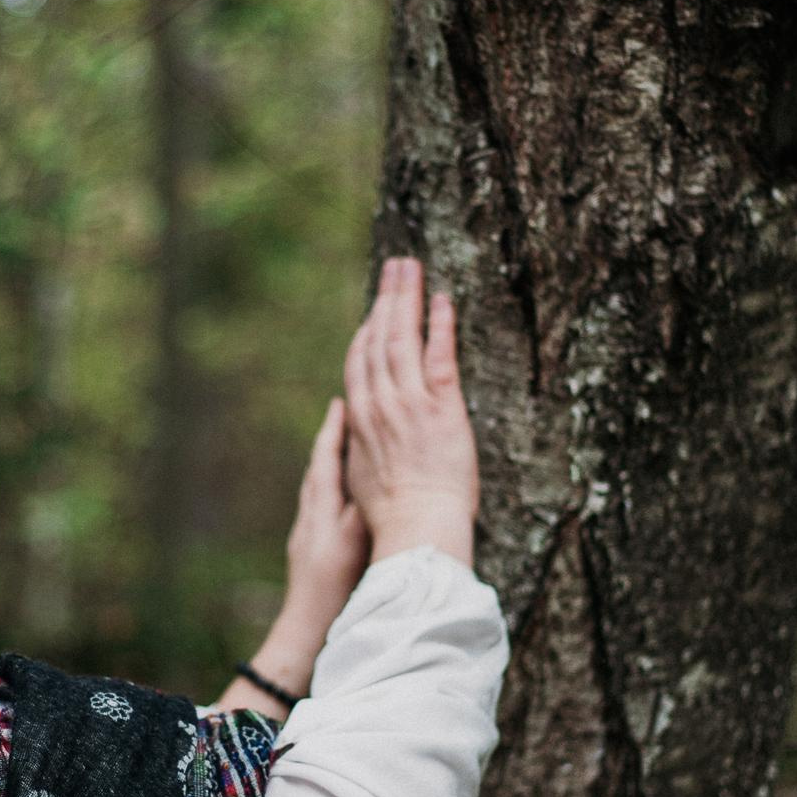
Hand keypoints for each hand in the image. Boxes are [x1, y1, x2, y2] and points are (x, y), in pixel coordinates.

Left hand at [279, 395, 371, 639]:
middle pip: (318, 470)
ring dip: (328, 466)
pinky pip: (318, 510)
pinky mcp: (307, 554)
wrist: (304, 632)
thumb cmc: (335, 591)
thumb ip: (365, 509)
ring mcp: (307, 537)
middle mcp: (310, 519)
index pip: (327, 460)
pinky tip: (337, 500)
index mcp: (321, 511)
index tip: (342, 403)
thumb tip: (374, 471)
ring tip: (341, 448)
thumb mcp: (354, 545)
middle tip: (341, 415)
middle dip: (330, 441)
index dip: (334, 431)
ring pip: (317, 490)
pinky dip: (329, 493)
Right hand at [343, 255, 478, 567]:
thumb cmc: (394, 516)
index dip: (367, 328)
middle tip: (395, 266)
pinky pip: (438, 355)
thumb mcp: (361, 479)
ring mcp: (409, 404)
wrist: (416, 529)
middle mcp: (380, 405)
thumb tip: (354, 435)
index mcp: (360, 421)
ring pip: (402, 338)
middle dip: (385, 298)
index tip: (376, 305)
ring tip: (411, 268)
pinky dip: (439, 325)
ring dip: (406, 298)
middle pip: (377, 339)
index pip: (359, 362)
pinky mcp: (441, 408)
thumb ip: (358, 449)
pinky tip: (442, 300)